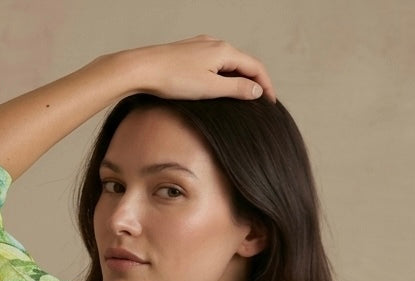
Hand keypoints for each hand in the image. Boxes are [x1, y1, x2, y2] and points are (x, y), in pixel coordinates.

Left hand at [122, 35, 275, 102]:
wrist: (142, 68)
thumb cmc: (173, 79)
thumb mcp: (210, 88)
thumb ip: (236, 88)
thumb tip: (257, 91)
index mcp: (224, 51)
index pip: (255, 67)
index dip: (266, 85)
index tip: (271, 104)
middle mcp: (216, 43)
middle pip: (244, 62)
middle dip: (254, 82)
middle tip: (260, 103)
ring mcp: (202, 46)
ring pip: (229, 62)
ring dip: (239, 78)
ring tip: (243, 98)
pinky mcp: (190, 52)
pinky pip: (215, 62)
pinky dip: (224, 75)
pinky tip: (219, 87)